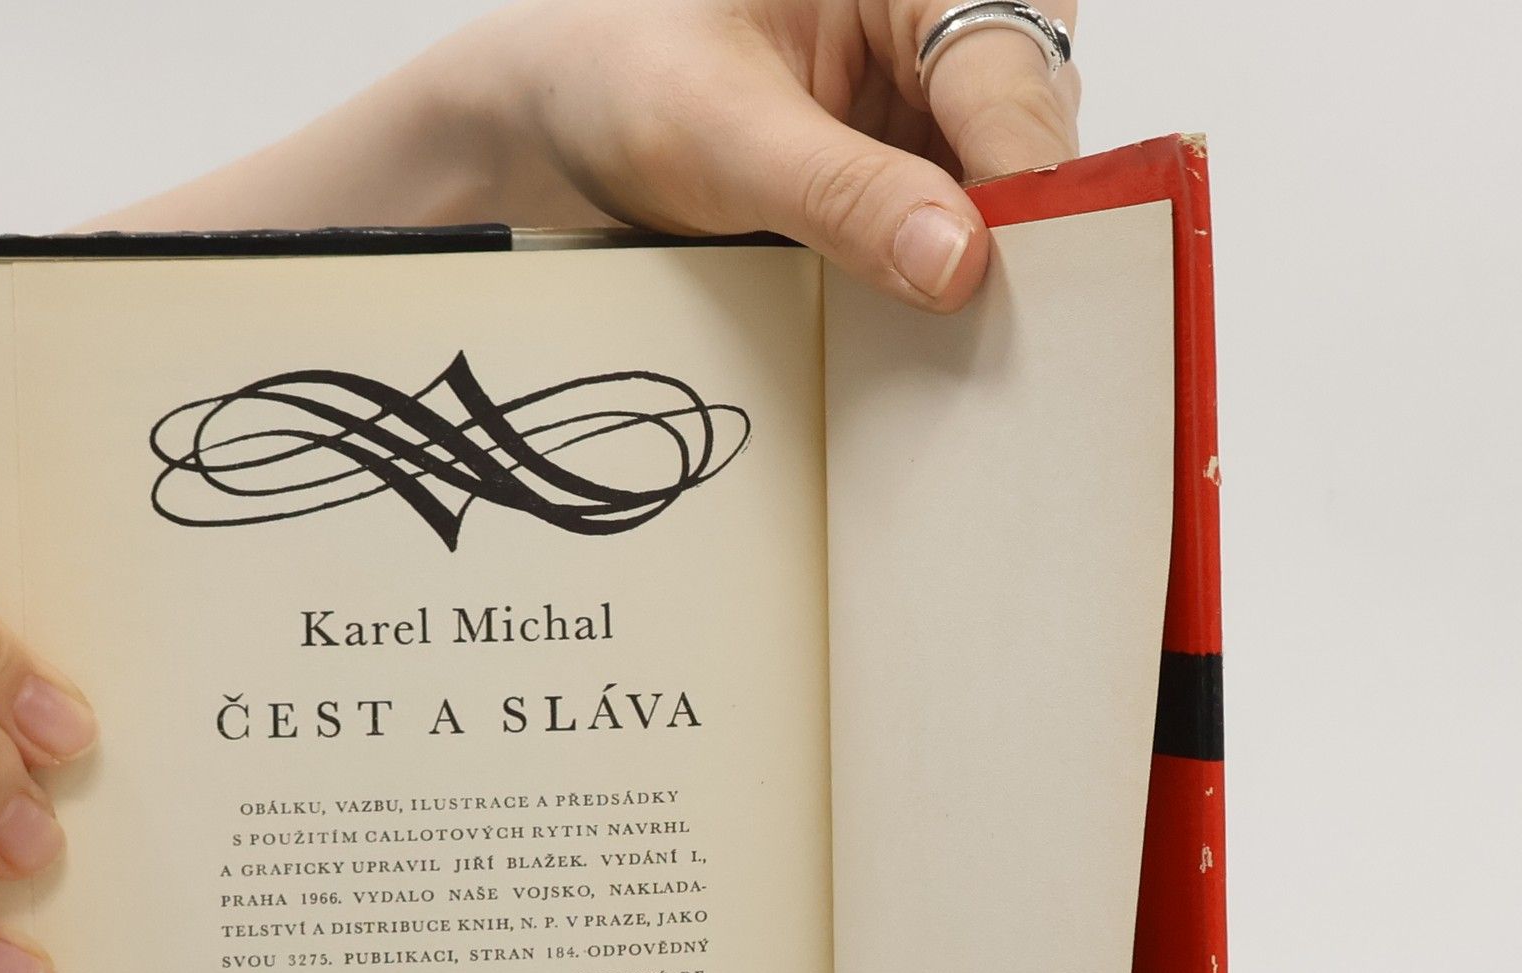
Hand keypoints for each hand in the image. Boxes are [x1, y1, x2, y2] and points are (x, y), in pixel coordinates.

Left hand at [465, 0, 1078, 309]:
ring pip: (1002, 189)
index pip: (1006, 67)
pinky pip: (952, 233)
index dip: (1025, 175)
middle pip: (1027, 127)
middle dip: (1014, 224)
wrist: (554, 124)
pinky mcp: (899, 171)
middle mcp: (929, 22)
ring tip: (948, 334)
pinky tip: (917, 326)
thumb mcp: (723, 136)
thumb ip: (843, 195)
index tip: (1009, 273)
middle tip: (990, 320)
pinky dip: (937, 282)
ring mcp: (921, 102)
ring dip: (978, 264)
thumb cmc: (621, 77)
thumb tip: (957, 262)